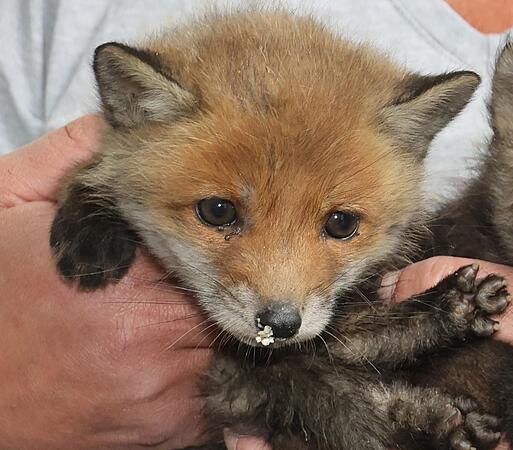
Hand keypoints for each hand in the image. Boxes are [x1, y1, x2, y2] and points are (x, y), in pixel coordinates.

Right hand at [0, 116, 211, 448]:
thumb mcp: (10, 207)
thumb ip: (69, 156)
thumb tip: (121, 111)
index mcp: (122, 273)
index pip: (210, 239)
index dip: (211, 232)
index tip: (211, 229)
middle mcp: (154, 335)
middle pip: (222, 293)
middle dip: (205, 284)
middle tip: (164, 287)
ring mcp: (164, 388)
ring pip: (221, 343)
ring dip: (197, 332)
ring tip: (142, 328)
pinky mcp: (167, 428)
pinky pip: (213, 395)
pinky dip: (192, 378)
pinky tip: (146, 366)